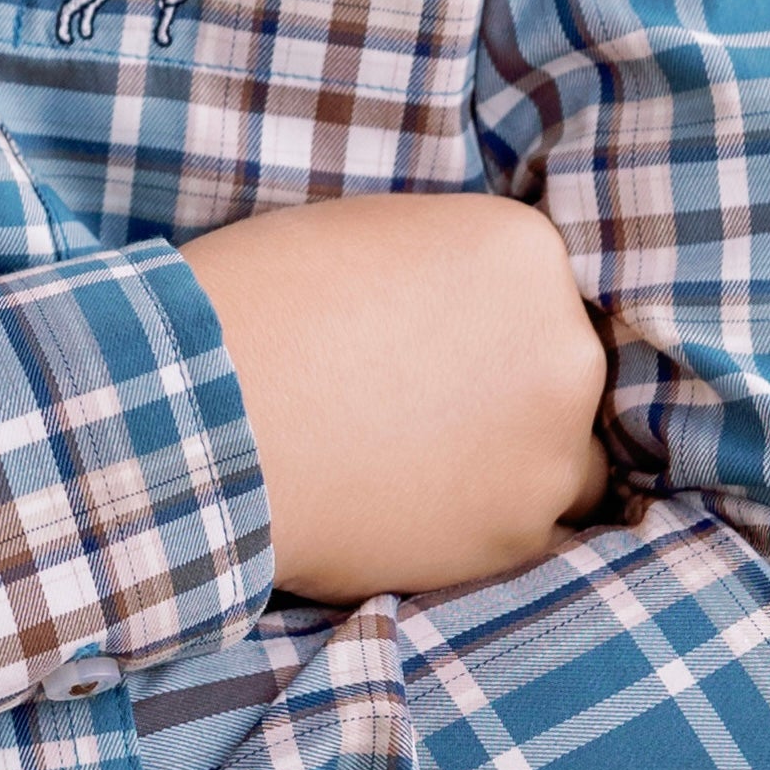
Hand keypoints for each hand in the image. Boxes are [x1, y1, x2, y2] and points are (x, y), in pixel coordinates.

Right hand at [182, 192, 606, 601]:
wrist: (205, 418)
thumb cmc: (256, 307)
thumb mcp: (362, 237)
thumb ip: (436, 270)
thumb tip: (449, 307)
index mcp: (523, 251)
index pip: (535, 289)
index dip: (480, 321)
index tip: (430, 346)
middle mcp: (565, 346)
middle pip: (559, 373)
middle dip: (504, 390)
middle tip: (416, 408)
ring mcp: (550, 448)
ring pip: (557, 460)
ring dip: (505, 463)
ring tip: (412, 467)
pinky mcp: (518, 532)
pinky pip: (520, 529)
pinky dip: (473, 524)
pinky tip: (401, 510)